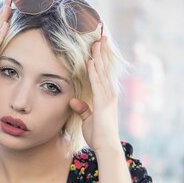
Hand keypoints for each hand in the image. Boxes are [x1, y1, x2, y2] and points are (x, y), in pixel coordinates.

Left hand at [69, 36, 120, 151]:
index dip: (100, 59)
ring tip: (96, 41)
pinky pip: (97, 83)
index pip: (102, 73)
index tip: (98, 45)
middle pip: (104, 68)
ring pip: (101, 72)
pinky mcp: (103, 102)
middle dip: (102, 52)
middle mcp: (109, 93)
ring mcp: (107, 97)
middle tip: (101, 35)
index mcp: (106, 96)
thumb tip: (74, 101)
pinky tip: (90, 61)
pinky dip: (93, 71)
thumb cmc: (98, 135)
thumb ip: (82, 109)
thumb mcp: (87, 119)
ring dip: (98, 56)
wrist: (106, 146)